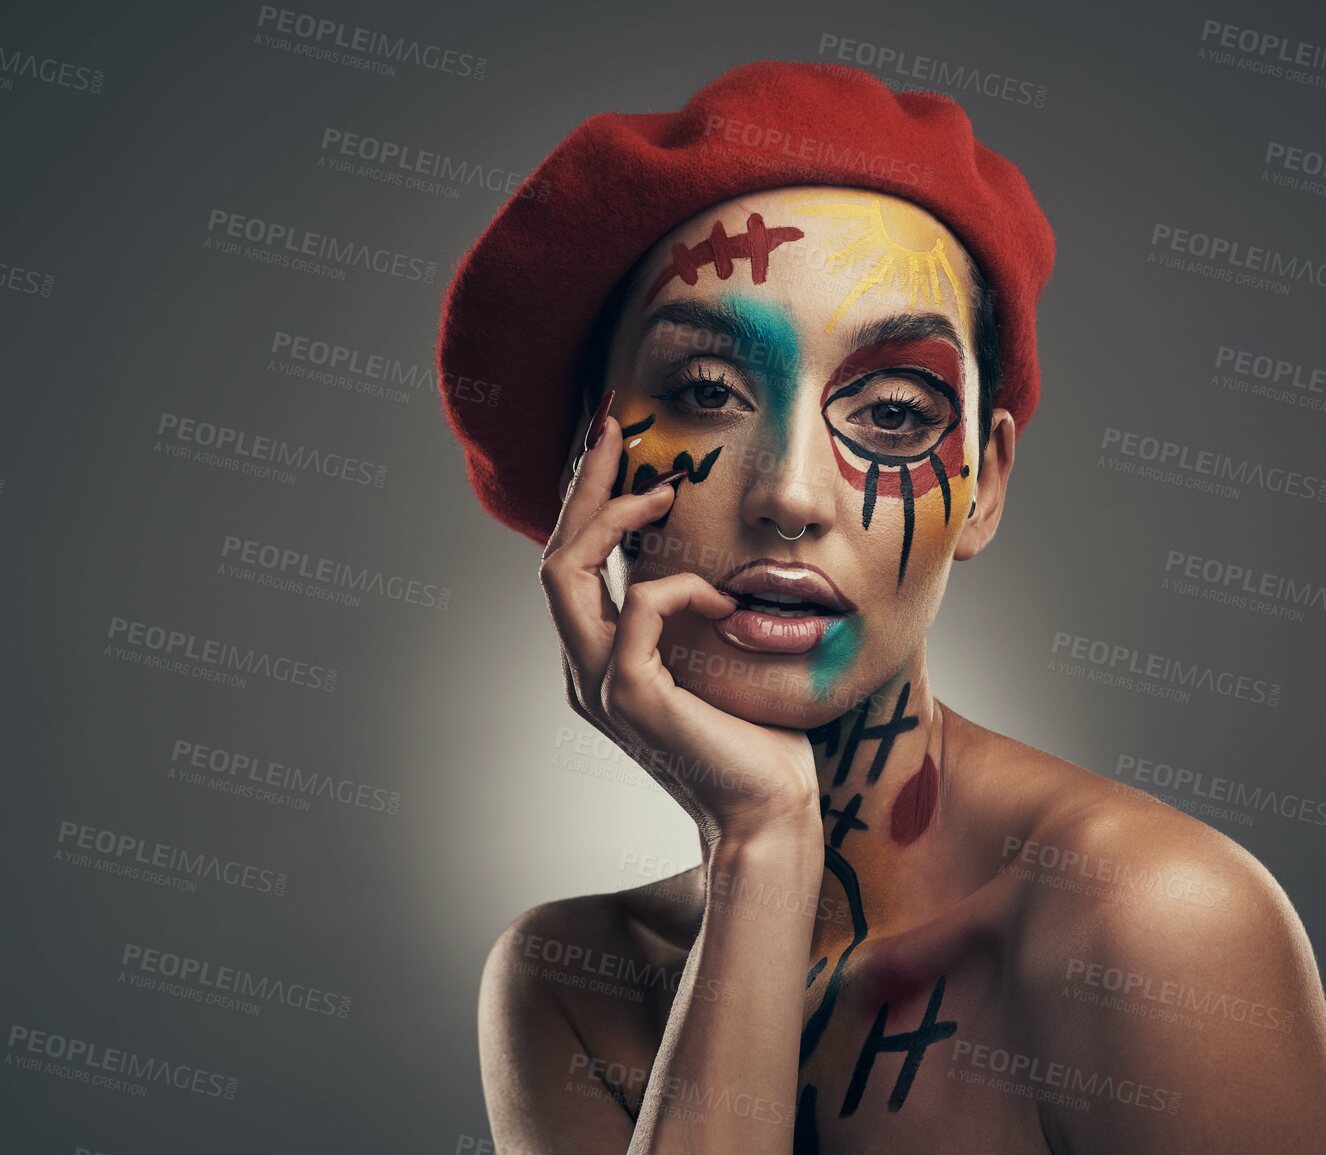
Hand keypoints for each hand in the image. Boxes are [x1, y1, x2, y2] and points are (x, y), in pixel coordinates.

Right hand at [539, 400, 819, 846]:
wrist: (771, 813)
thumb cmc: (759, 739)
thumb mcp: (721, 657)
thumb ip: (699, 612)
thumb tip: (716, 553)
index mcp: (602, 660)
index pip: (571, 566)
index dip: (586, 501)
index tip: (615, 443)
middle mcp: (586, 671)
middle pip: (554, 558)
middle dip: (583, 487)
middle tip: (617, 430)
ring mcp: (602, 686)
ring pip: (566, 575)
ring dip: (611, 519)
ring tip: (662, 489)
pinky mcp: (632, 699)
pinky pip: (636, 611)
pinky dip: (678, 587)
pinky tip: (723, 596)